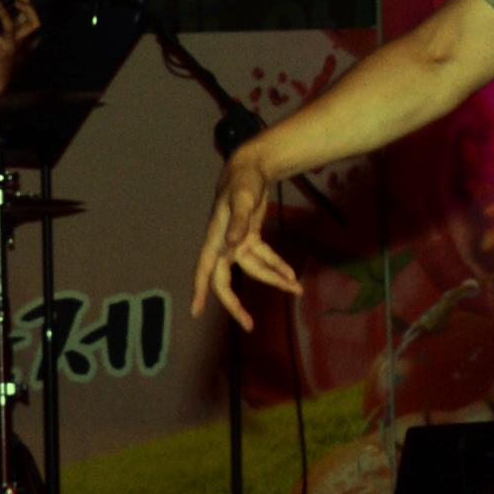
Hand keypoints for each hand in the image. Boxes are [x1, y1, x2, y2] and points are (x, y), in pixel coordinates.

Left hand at [0, 0, 39, 98]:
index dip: (28, 4)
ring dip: (3, 13)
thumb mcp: (2, 42)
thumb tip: (12, 16)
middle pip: (33, 22)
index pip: (33, 18)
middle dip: (28, 6)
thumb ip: (8, 29)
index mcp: (21, 38)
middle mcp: (18, 41)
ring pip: (10, 27)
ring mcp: (8, 47)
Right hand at [191, 148, 301, 330]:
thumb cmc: (242, 181)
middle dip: (236, 304)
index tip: (197, 311)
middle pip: (226, 281)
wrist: (251, 168)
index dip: (200, 291)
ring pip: (254, 270)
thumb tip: (233, 246)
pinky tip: (292, 275)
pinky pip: (265, 258)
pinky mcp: (251, 238)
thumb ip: (238, 221)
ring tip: (296, 290)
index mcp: (216, 238)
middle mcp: (225, 244)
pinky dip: (278, 266)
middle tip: (249, 325)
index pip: (205, 269)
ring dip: (274, 280)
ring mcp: (238, 242)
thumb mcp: (242, 198)